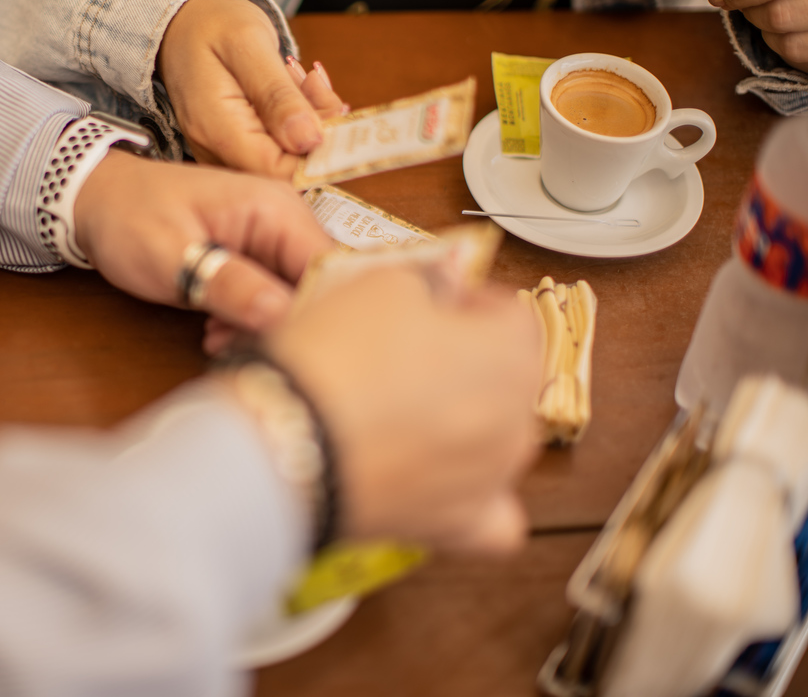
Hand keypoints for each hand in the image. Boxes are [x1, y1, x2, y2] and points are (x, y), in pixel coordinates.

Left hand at [74, 150, 333, 334]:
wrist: (96, 200)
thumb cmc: (129, 216)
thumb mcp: (172, 255)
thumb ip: (228, 284)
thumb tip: (281, 315)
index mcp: (276, 210)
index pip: (325, 268)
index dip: (314, 311)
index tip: (282, 347)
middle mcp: (284, 223)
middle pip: (315, 286)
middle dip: (285, 325)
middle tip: (241, 349)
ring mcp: (270, 242)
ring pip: (292, 299)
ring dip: (263, 329)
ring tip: (219, 341)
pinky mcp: (254, 261)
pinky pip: (270, 299)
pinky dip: (248, 323)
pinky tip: (216, 333)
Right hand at [156, 0, 345, 178]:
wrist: (181, 20)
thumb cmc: (210, 23)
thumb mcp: (248, 44)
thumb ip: (277, 95)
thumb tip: (309, 140)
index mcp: (216, 128)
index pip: (276, 172)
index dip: (316, 156)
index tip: (339, 120)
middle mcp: (215, 150)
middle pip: (284, 169)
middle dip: (317, 131)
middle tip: (319, 86)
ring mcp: (224, 151)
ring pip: (286, 158)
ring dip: (311, 121)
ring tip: (307, 80)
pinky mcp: (236, 146)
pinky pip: (278, 146)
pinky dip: (299, 119)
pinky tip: (297, 89)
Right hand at [264, 267, 541, 554]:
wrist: (288, 441)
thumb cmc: (339, 357)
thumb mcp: (382, 284)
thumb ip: (428, 283)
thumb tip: (439, 290)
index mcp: (513, 352)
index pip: (512, 313)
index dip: (468, 301)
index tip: (433, 301)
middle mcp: (520, 419)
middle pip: (506, 378)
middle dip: (467, 363)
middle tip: (406, 356)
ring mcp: (494, 479)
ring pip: (495, 441)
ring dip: (462, 424)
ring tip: (399, 416)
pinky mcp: (459, 526)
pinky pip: (487, 514)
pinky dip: (467, 496)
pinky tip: (436, 482)